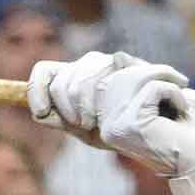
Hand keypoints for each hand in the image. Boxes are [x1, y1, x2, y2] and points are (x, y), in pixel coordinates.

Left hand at [29, 51, 183, 148]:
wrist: (158, 130)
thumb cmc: (121, 131)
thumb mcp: (87, 132)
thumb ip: (63, 122)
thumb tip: (39, 115)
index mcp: (73, 79)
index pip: (45, 72)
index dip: (36, 89)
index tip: (40, 112)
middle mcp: (89, 64)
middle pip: (63, 77)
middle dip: (66, 105)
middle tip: (83, 126)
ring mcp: (110, 61)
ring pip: (83, 74)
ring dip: (85, 104)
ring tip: (99, 123)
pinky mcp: (130, 63)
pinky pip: (110, 69)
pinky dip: (108, 93)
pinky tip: (116, 109)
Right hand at [95, 70, 194, 194]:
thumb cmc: (183, 135)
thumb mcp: (158, 102)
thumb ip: (138, 81)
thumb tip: (116, 55)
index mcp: (109, 124)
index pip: (116, 80)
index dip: (144, 72)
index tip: (171, 82)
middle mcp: (108, 126)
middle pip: (124, 76)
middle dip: (157, 72)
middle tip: (181, 82)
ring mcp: (117, 126)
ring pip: (138, 79)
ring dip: (167, 83)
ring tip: (181, 100)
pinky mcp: (133, 123)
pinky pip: (153, 89)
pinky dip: (174, 93)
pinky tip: (182, 111)